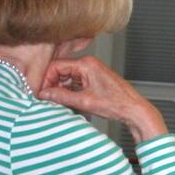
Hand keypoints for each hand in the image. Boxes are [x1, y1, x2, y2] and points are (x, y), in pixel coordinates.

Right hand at [39, 56, 165, 140]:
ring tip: (56, 102)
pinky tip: (67, 102)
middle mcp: (89, 64)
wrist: (134, 110)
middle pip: (60, 71)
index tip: (40, 92)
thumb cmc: (116, 104)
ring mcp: (92, 71)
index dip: (46, 79)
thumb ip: (61, 96)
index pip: (56, 66)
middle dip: (52, 84)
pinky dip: (69, 91)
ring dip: (60, 89)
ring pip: (67, 78)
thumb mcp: (84, 101)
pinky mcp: (94, 79)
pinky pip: (75, 82)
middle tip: (45, 98)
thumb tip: (44, 94)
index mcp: (86, 64)